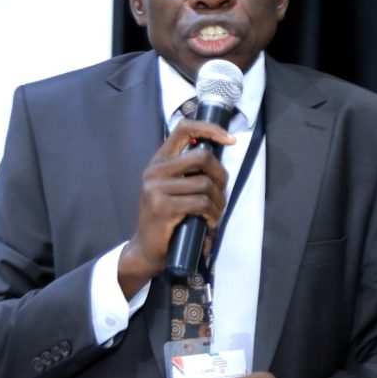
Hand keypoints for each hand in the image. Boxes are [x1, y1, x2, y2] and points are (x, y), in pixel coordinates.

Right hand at [118, 119, 234, 297]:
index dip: (211, 129)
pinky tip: (210, 221)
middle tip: (221, 192)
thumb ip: (188, 171)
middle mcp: (155, 170)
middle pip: (202, 156)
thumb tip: (219, 160)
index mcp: (159, 160)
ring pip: (205, 183)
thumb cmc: (166, 218)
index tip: (230, 140)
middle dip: (220, 174)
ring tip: (215, 212)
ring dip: (218, 200)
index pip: (184, 128)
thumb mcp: (172, 188)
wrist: (146, 249)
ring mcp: (157, 188)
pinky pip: (201, 203)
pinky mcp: (163, 207)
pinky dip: (213, 214)